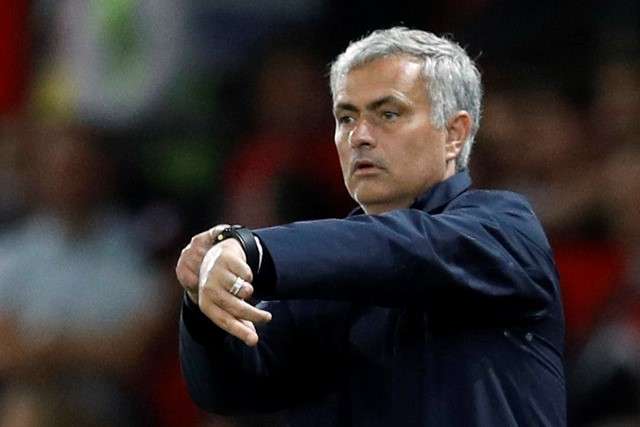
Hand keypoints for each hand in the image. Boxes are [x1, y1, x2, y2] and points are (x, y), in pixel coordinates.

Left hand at [176, 226, 271, 345]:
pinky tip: (240, 273)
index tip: (255, 340)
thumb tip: (253, 340)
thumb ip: (239, 321)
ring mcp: (217, 273)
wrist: (217, 256)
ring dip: (249, 290)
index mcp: (206, 304)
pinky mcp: (226, 260)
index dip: (240, 331)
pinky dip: (248, 276)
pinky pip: (248, 274)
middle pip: (236, 307)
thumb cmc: (223, 287)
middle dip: (254, 315)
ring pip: (244, 290)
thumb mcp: (227, 304)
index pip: (224, 321)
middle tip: (267, 318)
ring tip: (244, 287)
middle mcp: (208, 289)